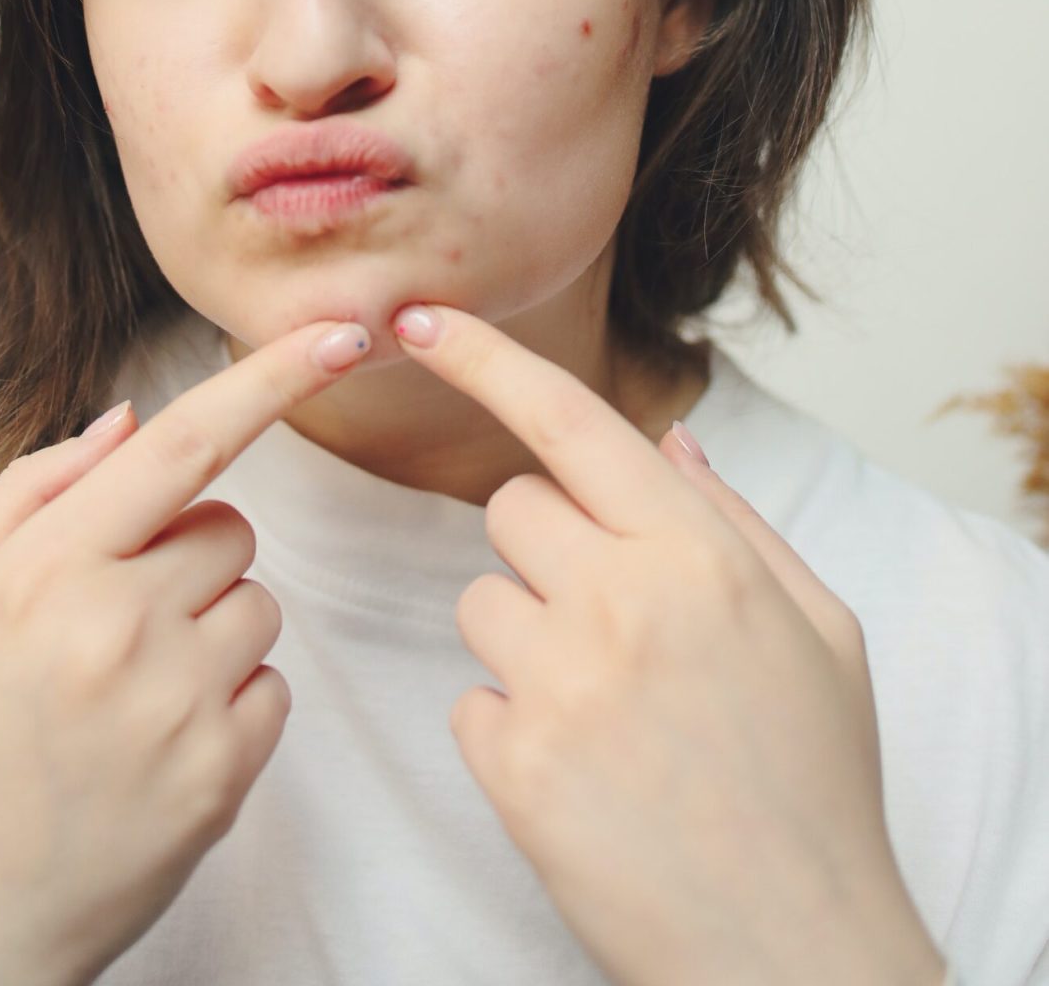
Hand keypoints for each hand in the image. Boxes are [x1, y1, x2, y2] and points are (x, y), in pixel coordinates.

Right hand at [0, 316, 373, 985]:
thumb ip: (32, 490)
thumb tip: (129, 419)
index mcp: (46, 569)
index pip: (184, 444)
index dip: (269, 378)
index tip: (339, 332)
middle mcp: (117, 627)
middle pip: (230, 528)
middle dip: (190, 555)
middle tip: (114, 625)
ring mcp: (176, 705)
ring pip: (260, 605)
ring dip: (213, 630)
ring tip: (131, 691)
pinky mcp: (222, 774)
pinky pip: (272, 686)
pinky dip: (231, 702)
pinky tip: (159, 742)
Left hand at [391, 304, 946, 985]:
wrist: (799, 953)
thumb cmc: (815, 786)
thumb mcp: (820, 631)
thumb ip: (736, 522)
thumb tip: (668, 441)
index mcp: (699, 553)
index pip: (569, 419)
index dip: (485, 358)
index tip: (418, 316)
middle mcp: (622, 600)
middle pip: (511, 509)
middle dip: (546, 550)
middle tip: (612, 627)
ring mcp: (562, 683)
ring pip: (483, 600)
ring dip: (526, 640)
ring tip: (608, 715)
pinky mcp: (514, 766)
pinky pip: (471, 699)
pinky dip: (512, 728)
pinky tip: (585, 776)